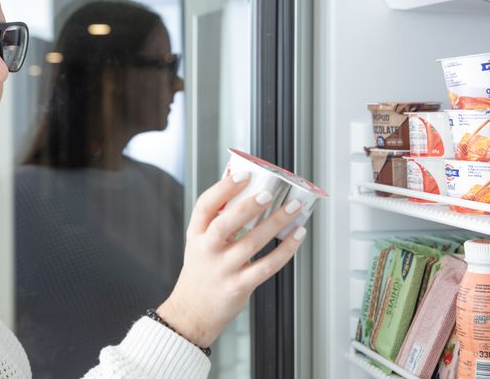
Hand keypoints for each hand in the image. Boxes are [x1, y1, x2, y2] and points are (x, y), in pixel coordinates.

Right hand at [156, 172, 306, 347]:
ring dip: (275, 224)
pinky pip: (267, 266)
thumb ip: (218, 221)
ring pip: (251, 243)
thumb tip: (249, 193)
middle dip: (248, 207)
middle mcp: (208, 251)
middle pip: (226, 224)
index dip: (224, 188)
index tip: (244, 176)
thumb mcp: (199, 243)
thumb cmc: (201, 272)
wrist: (193, 312)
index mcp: (196, 234)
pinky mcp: (239, 286)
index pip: (205, 206)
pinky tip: (296, 236)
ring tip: (293, 209)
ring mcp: (223, 269)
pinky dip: (285, 250)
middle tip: (268, 193)